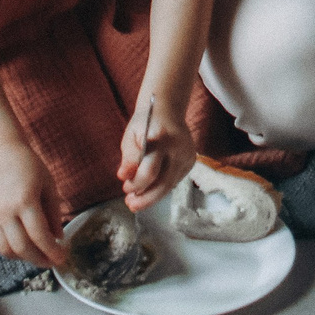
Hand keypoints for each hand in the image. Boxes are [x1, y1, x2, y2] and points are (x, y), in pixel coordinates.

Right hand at [0, 142, 69, 267]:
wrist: (0, 152)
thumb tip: (58, 237)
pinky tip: (20, 248)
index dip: (52, 251)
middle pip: (22, 248)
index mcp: (25, 201)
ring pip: (6, 250)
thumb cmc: (28, 165)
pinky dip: (7, 251)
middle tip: (51, 261)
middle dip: (39, 259)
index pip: (39, 236)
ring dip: (23, 258)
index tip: (62, 257)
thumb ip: (54, 213)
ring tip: (36, 255)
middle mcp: (5, 211)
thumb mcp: (49, 185)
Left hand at [117, 94, 196, 212]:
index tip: (125, 188)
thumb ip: (128, 158)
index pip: (150, 171)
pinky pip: (174, 180)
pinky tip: (150, 187)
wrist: (167, 109)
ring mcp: (188, 155)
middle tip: (131, 205)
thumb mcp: (131, 136)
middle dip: (146, 199)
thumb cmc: (145, 123)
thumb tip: (123, 177)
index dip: (137, 184)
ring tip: (136, 200)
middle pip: (164, 183)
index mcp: (162, 139)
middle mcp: (179, 148)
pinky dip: (161, 187)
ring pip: (170, 185)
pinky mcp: (191, 161)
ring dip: (152, 195)